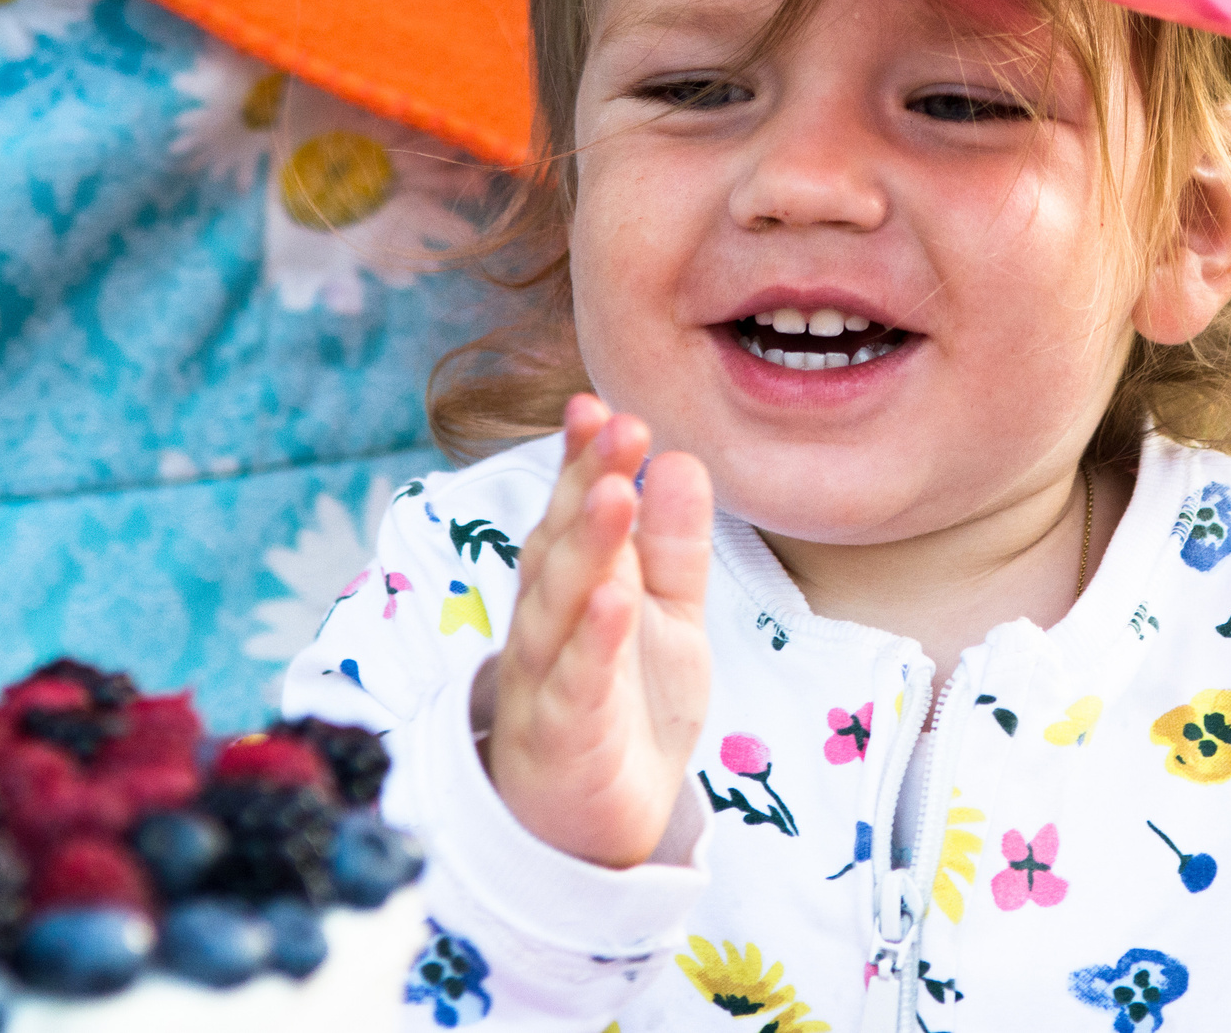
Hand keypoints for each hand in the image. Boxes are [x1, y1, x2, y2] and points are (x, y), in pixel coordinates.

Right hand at [485, 394, 713, 866]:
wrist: (597, 825)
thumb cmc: (626, 706)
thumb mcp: (669, 616)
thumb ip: (674, 544)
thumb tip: (683, 460)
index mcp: (573, 586)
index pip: (572, 511)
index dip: (582, 459)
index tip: (599, 405)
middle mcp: (547, 623)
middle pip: (561, 544)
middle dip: (586, 482)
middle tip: (620, 425)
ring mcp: (548, 678)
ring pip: (560, 605)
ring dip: (587, 548)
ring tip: (614, 493)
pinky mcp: (564, 735)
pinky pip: (577, 682)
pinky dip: (594, 642)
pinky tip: (615, 601)